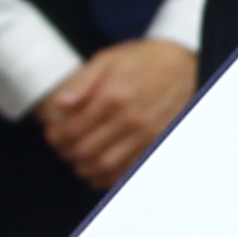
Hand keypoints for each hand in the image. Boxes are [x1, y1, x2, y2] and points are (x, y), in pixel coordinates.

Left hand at [36, 38, 198, 187]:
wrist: (185, 66)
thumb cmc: (145, 60)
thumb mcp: (108, 59)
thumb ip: (81, 81)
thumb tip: (59, 103)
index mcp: (113, 96)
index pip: (74, 129)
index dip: (57, 137)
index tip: (53, 136)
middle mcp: (129, 119)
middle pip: (86, 150)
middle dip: (68, 154)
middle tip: (62, 150)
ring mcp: (145, 134)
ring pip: (105, 165)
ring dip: (86, 168)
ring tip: (78, 161)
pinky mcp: (156, 144)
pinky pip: (128, 170)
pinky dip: (109, 177)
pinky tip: (99, 174)